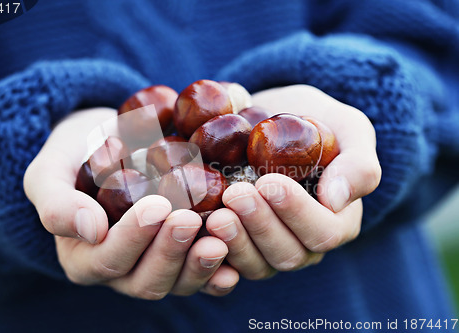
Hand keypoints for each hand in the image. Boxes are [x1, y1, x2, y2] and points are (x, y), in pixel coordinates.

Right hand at [24, 108, 238, 297]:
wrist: (111, 142)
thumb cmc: (77, 155)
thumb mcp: (51, 171)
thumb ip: (57, 202)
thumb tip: (92, 231)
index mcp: (84, 256)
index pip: (108, 260)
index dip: (133, 238)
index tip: (156, 205)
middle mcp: (121, 270)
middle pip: (146, 280)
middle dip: (170, 252)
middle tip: (189, 218)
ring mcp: (155, 265)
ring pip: (177, 283)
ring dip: (198, 266)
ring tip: (219, 239)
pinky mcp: (182, 256)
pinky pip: (201, 278)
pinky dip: (218, 275)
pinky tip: (234, 264)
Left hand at [206, 85, 380, 279]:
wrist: (272, 118)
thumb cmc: (316, 122)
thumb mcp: (349, 129)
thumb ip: (357, 163)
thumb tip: (337, 200)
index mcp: (336, 222)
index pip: (322, 232)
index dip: (296, 213)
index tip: (270, 182)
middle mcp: (303, 242)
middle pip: (286, 254)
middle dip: (260, 226)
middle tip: (235, 194)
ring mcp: (268, 248)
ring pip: (256, 265)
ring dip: (235, 241)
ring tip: (215, 214)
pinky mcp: (239, 245)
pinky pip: (227, 263)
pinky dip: (212, 252)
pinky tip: (197, 231)